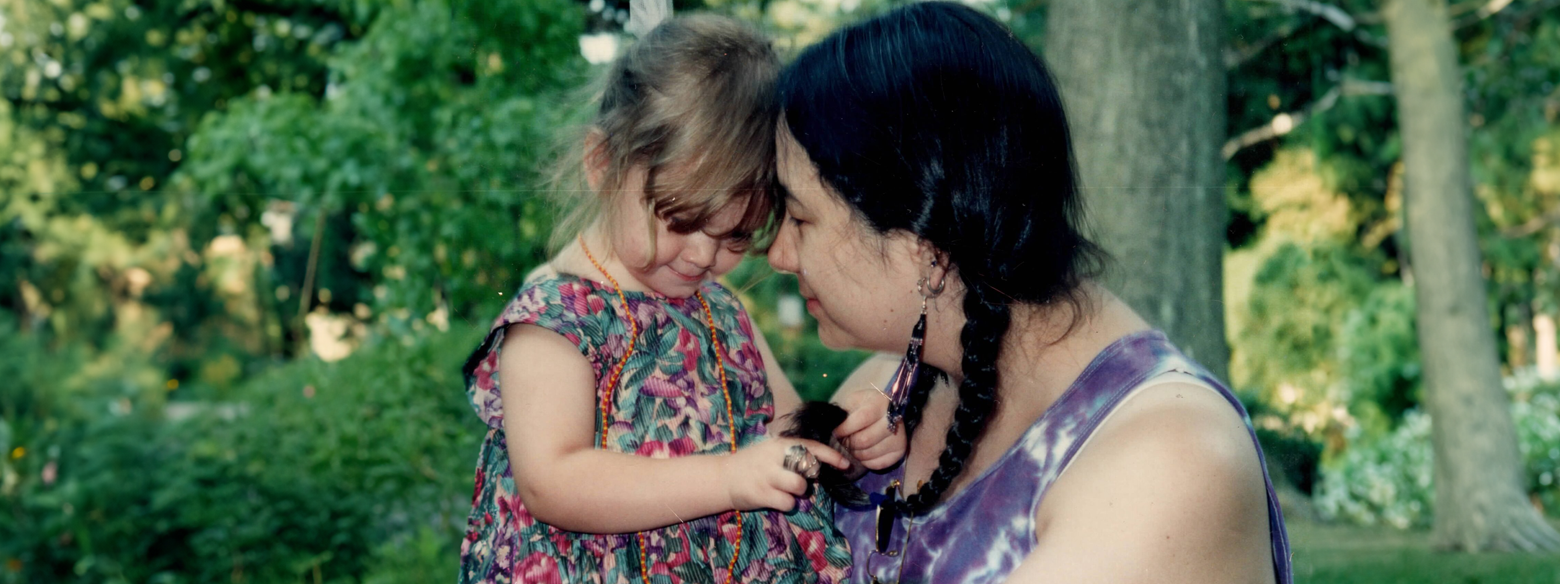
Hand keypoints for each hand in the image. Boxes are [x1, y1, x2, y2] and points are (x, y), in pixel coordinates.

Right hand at [722, 439, 849, 511]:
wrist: (723, 477)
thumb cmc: (752, 464)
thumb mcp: (771, 451)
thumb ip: (792, 454)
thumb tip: (818, 463)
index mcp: (779, 444)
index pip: (811, 447)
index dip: (831, 456)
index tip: (846, 464)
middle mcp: (774, 457)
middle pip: (808, 467)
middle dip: (809, 477)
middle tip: (797, 479)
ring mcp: (767, 476)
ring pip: (799, 486)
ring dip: (797, 492)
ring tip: (785, 490)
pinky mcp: (761, 494)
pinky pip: (787, 503)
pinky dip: (786, 505)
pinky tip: (775, 499)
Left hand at [833, 387, 906, 469]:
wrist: (885, 412)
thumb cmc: (864, 406)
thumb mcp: (852, 401)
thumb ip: (844, 413)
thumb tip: (832, 428)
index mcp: (881, 403)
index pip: (862, 419)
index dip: (845, 429)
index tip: (835, 433)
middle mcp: (895, 421)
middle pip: (865, 440)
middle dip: (848, 444)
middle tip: (842, 442)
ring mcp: (899, 438)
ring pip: (869, 454)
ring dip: (855, 454)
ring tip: (851, 447)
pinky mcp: (900, 452)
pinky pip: (877, 464)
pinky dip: (865, 462)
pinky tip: (861, 453)